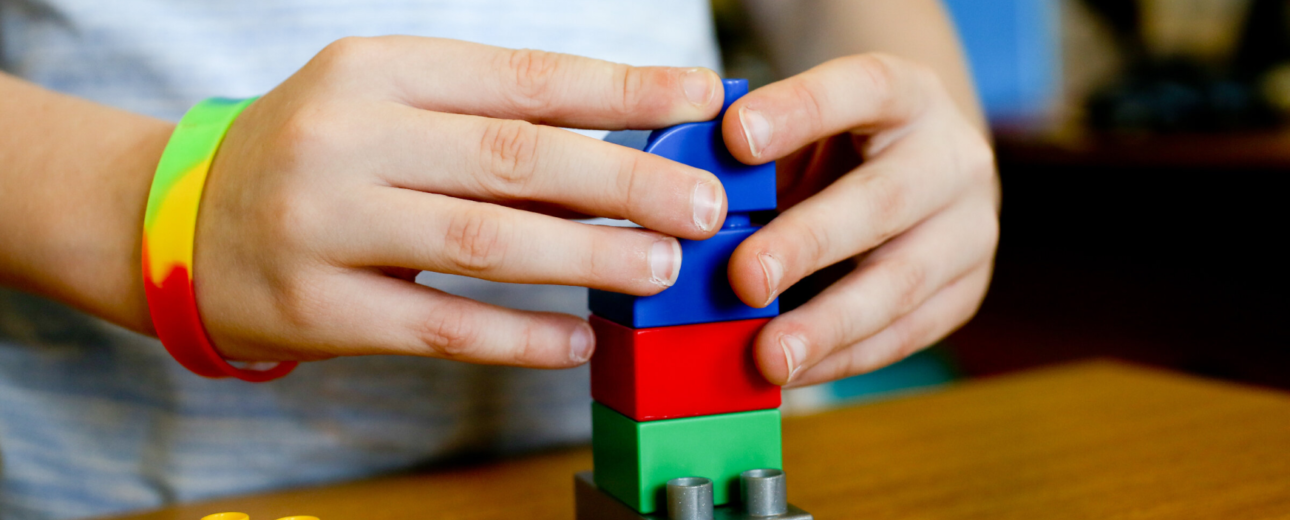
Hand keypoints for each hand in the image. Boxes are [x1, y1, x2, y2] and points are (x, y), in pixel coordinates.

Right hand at [195, 36, 728, 366]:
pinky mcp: (317, 308)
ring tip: (661, 268)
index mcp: (377, 71)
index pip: (523, 78)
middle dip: (625, 181)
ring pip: (484, 241)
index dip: (622, 92)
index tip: (700, 101)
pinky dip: (519, 336)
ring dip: (587, 257)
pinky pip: (440, 326)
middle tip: (703, 205)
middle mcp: (347, 137)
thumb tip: (625, 144)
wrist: (178, 220)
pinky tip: (579, 339)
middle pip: (515, 158)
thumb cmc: (316, 156)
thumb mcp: (386, 108)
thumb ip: (488, 122)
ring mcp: (325, 224)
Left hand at [722, 53, 999, 386]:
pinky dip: (842, 358)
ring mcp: (970, 228)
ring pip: (902, 281)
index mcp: (906, 94)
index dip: (799, 111)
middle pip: (884, 199)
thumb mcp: (803, 128)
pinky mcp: (965, 291)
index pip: (860, 89)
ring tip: (770, 356)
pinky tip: (793, 373)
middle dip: (809, 244)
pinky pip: (905, 334)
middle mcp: (951, 157)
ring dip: (829, 325)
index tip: (734, 136)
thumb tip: (684, 202)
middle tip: (745, 279)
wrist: (920, 168)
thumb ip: (754, 155)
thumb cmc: (838, 148)